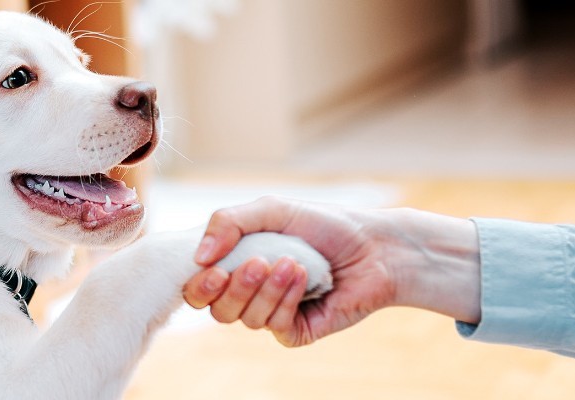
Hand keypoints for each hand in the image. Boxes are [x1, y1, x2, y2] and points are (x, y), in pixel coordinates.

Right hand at [181, 196, 482, 346]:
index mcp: (237, 265)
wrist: (375, 246)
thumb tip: (198, 255)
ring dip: (267, 288)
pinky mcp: (297, 331)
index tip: (214, 269)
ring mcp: (274, 314)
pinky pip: (275, 326)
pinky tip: (305, 277)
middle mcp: (251, 293)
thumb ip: (228, 221)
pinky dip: (287, 299)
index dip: (198, 285)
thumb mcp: (272, 210)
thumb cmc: (326, 225)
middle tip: (257, 263)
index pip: (199, 288)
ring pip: (246, 319)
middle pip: (217, 309)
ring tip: (294, 263)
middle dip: (234, 288)